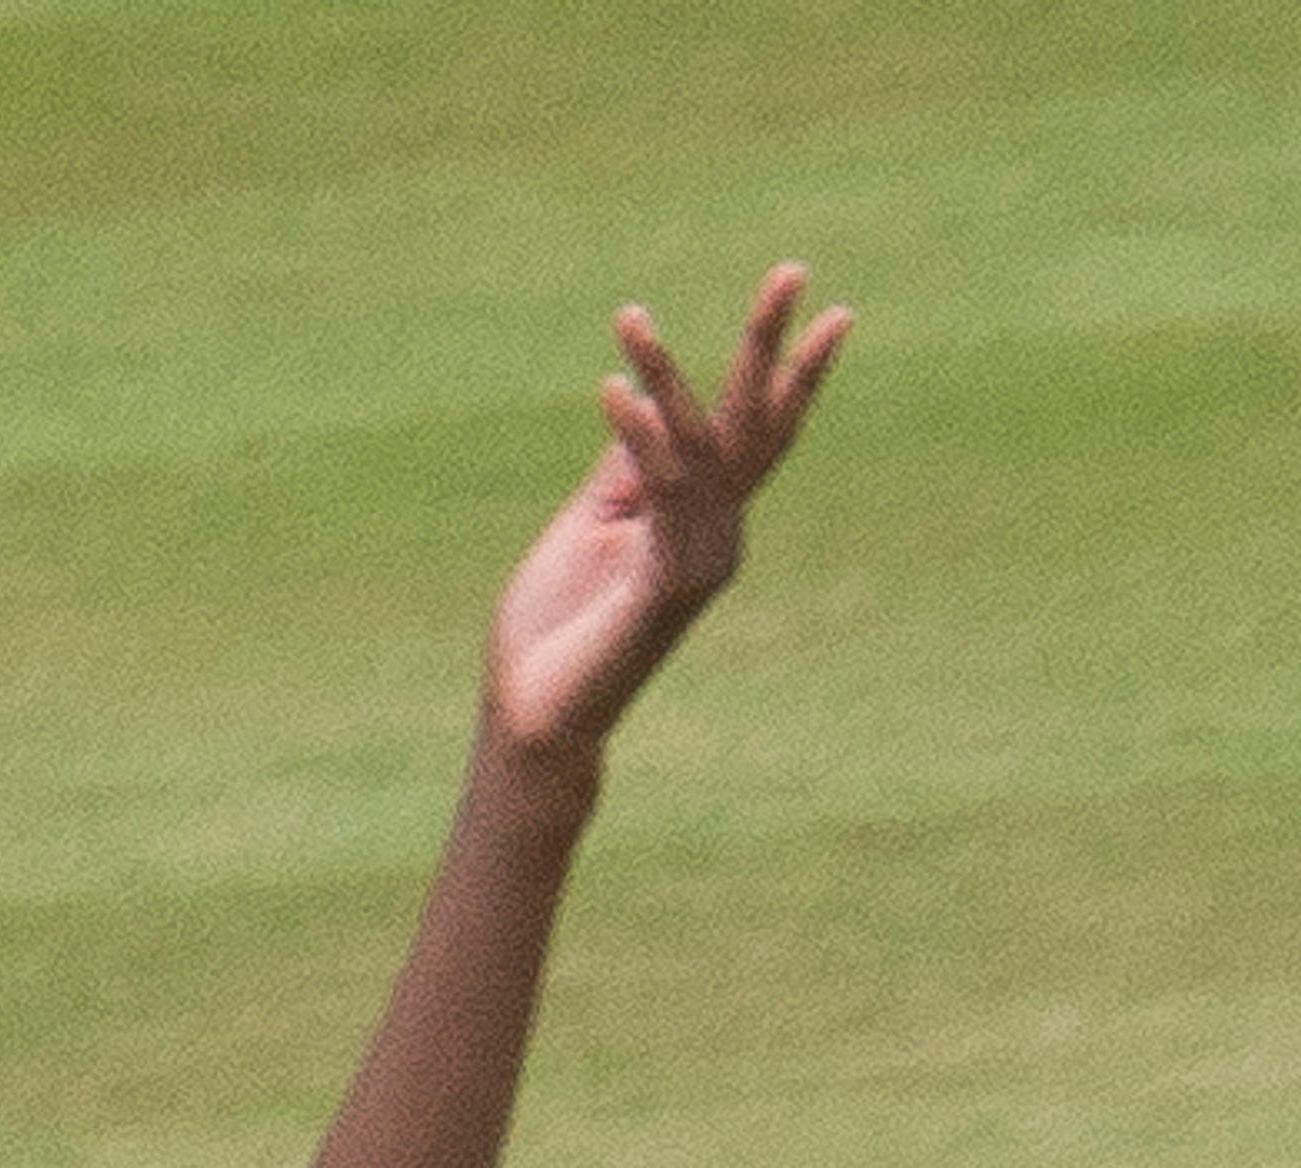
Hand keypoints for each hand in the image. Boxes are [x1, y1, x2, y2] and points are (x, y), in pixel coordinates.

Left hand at [484, 267, 847, 772]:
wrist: (531, 715)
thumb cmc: (555, 628)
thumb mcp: (590, 521)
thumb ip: (624, 465)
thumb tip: (644, 394)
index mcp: (698, 519)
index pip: (753, 434)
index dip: (784, 372)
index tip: (818, 306)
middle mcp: (714, 536)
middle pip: (756, 428)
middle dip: (769, 346)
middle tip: (791, 270)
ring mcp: (699, 561)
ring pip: (700, 448)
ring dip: (665, 378)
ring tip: (627, 320)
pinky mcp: (668, 585)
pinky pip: (661, 493)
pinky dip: (639, 438)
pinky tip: (613, 389)